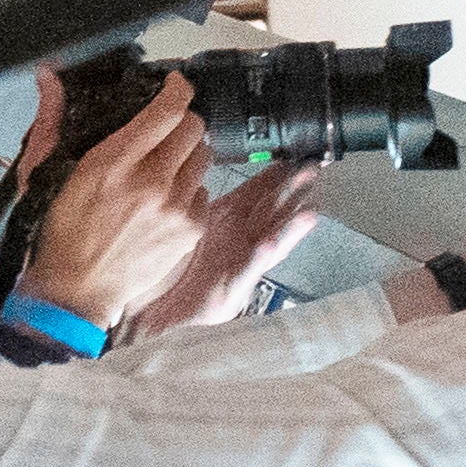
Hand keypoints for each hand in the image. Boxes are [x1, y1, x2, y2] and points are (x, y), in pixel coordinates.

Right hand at [13, 74, 218, 334]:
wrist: (77, 290)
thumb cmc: (59, 232)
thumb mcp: (45, 172)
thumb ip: (50, 120)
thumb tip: (48, 77)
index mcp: (113, 163)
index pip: (167, 111)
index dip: (177, 89)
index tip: (175, 84)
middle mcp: (151, 182)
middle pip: (194, 128)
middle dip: (183, 121)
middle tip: (168, 127)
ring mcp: (175, 207)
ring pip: (204, 156)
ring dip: (189, 153)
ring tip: (166, 164)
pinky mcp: (190, 229)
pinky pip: (204, 191)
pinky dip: (190, 187)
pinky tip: (166, 197)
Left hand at [137, 154, 325, 333]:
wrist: (152, 312)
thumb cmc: (169, 270)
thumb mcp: (187, 224)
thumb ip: (202, 200)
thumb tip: (209, 170)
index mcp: (229, 222)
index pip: (261, 192)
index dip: (281, 173)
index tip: (298, 154)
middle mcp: (241, 242)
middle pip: (274, 213)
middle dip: (295, 193)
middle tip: (312, 173)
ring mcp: (239, 267)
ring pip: (271, 243)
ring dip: (291, 229)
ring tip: (308, 214)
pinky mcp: (229, 292)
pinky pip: (246, 273)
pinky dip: (259, 259)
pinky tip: (269, 245)